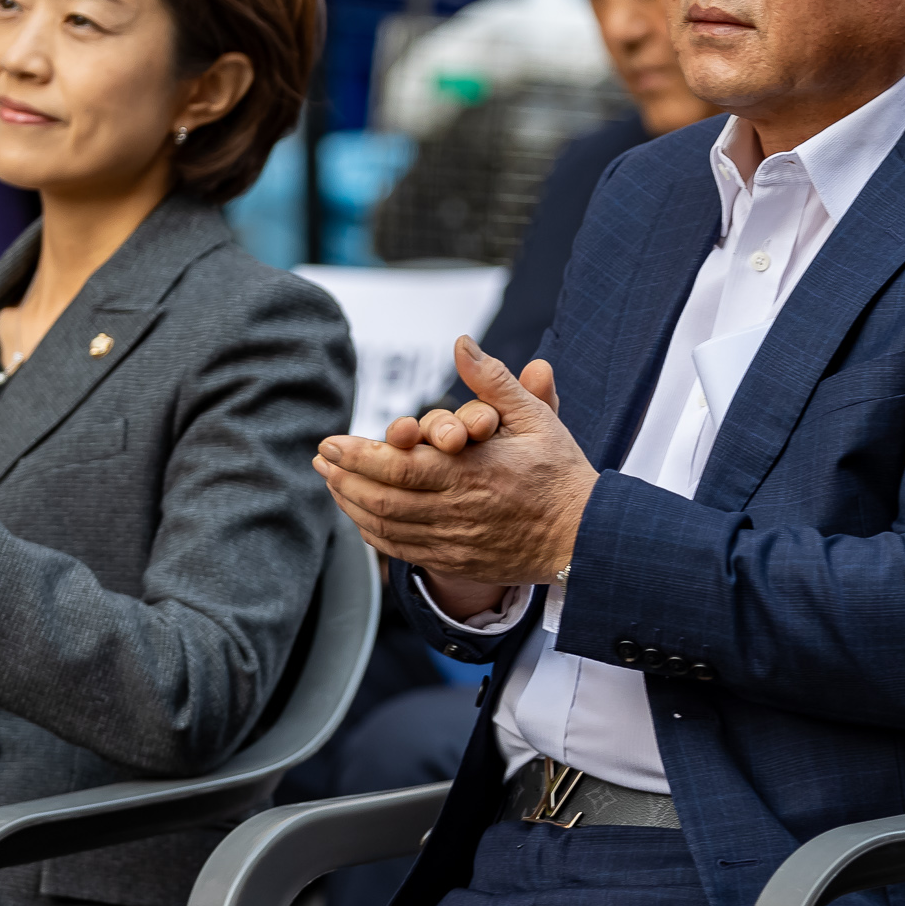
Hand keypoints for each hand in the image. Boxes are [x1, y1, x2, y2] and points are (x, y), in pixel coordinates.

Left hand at [316, 339, 595, 609]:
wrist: (584, 536)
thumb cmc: (559, 472)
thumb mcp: (535, 418)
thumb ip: (492, 381)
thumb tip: (461, 343)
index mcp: (473, 472)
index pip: (400, 466)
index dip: (359, 456)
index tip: (331, 443)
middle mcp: (459, 511)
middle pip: (384, 498)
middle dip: (344, 478)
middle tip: (320, 460)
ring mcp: (455, 542)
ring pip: (388, 528)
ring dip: (352, 505)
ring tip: (332, 483)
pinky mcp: (457, 562)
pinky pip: (403, 551)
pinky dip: (375, 534)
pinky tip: (362, 517)